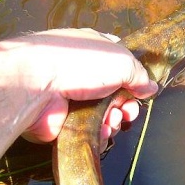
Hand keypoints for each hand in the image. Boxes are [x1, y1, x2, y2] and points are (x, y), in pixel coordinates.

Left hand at [13, 28, 157, 143]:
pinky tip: (101, 131)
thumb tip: (150, 87)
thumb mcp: (121, 59)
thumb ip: (139, 74)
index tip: (141, 90)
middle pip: (116, 94)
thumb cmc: (79, 62)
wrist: (34, 84)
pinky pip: (90, 133)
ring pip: (104, 115)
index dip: (134, 77)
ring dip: (114, 120)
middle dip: (126, 105)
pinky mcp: (63, 122)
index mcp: (94, 50)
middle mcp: (82, 73)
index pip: (120, 62)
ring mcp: (72, 99)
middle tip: (127, 112)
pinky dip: (99, 134)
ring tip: (111, 120)